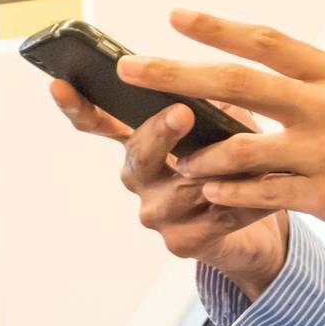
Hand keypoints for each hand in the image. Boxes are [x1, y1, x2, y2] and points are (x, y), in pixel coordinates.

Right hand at [47, 79, 289, 301]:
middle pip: (138, 154)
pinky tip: (264, 195)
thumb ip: (215, 103)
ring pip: (182, 188)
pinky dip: (242, 204)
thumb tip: (215, 82)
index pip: (98, 123)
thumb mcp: (227, 125)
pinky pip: (213, 220)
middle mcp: (140, 178)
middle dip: (160, 132)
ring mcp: (157, 214)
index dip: (78, 106)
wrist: (260, 230)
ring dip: (220, 171)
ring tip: (252, 156)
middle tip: (183, 112)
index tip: (59, 84)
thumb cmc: (237, 166)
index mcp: (140, 143)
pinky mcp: (182, 243)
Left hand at [115, 10, 324, 285]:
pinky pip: (265, 195)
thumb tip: (286, 83)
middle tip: (133, 70)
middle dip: (178, 75)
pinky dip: (232, 194)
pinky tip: (208, 194)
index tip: (175, 17)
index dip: (216, 27)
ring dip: (201, 154)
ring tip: (174, 160)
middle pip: (238, 81)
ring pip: (244, 147)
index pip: (268, 41)